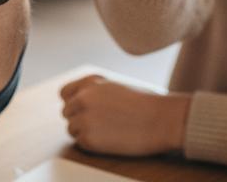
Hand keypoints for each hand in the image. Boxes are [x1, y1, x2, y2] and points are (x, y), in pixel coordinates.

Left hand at [60, 75, 190, 156]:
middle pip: (66, 112)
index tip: (81, 109)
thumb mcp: (117, 86)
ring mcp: (84, 118)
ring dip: (85, 131)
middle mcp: (83, 98)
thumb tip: (78, 101)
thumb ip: (95, 91)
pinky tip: (110, 139)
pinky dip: (92, 144)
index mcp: (91, 82)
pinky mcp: (88, 139)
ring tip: (108, 131)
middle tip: (99, 123)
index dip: (73, 102)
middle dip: (79, 118)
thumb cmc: (147, 104)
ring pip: (72, 129)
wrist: (161, 120)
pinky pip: (80, 143)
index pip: (65, 93)